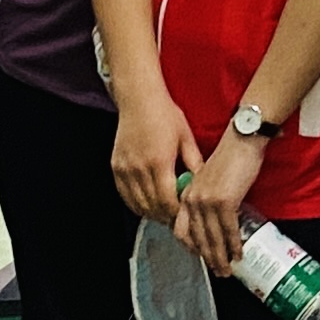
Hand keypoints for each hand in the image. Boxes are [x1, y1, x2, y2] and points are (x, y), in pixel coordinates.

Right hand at [111, 94, 201, 225]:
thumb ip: (194, 163)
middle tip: (177, 220)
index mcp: (159, 162)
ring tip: (164, 214)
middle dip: (166, 217)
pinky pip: (125, 195)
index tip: (185, 216)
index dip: (177, 214)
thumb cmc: (165, 114)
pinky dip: (136, 204)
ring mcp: (125, 168)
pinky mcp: (116, 167)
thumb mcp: (186, 138)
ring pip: (137, 204)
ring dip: (151, 212)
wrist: (139, 99)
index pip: (167, 201)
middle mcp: (139, 167)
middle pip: (152, 206)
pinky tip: (147, 204)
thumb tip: (203, 184)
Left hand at [178, 128, 260, 276]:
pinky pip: (229, 230)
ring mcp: (207, 201)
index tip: (203, 258)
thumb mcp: (210, 179)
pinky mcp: (224, 201)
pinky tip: (238, 254)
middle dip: (208, 258)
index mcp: (187, 193)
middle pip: (197, 238)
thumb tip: (215, 218)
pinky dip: (233, 245)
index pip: (182, 229)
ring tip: (228, 269)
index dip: (193, 247)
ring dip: (221, 257)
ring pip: (212, 238)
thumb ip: (206, 196)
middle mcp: (192, 199)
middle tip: (218, 271)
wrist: (242, 140)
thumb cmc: (231, 157)